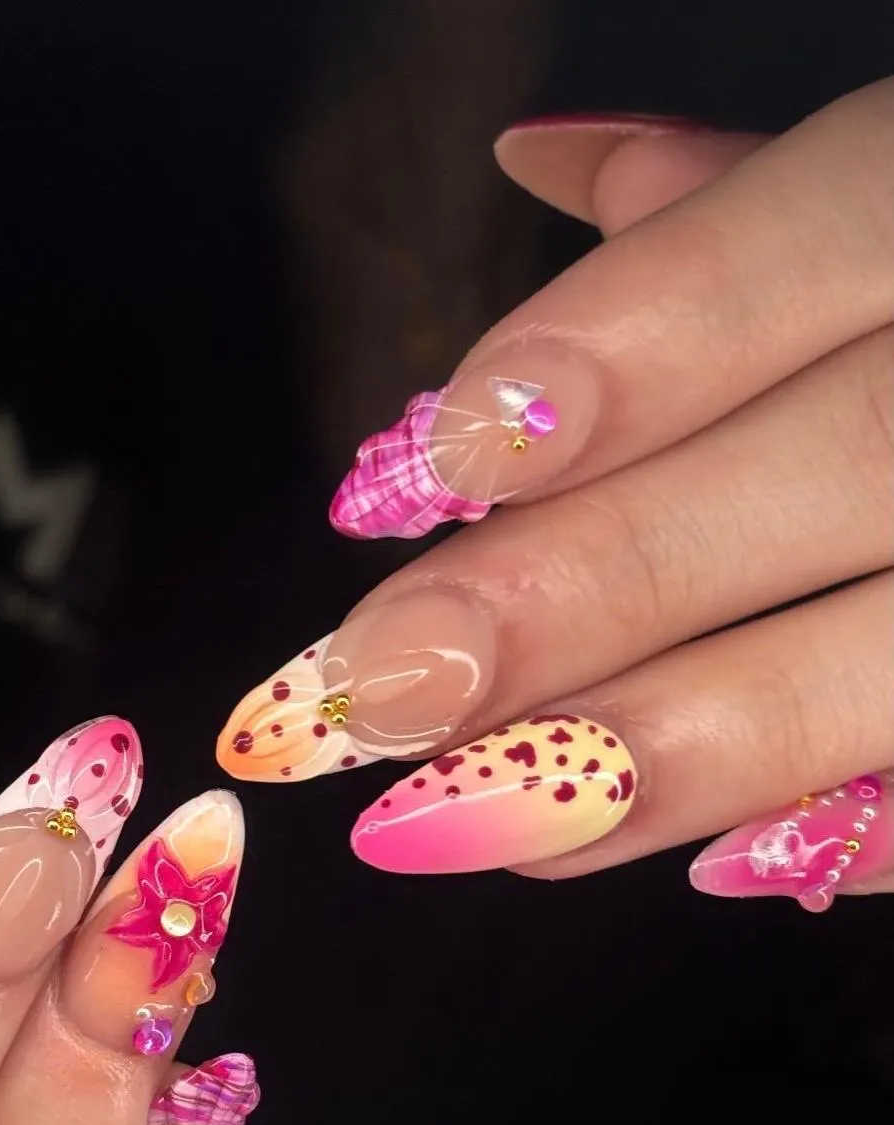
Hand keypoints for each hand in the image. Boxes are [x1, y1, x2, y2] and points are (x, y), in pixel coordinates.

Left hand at [217, 80, 893, 911]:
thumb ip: (746, 203)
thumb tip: (542, 161)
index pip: (819, 234)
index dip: (631, 347)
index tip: (437, 462)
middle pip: (842, 467)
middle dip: (588, 589)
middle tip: (376, 691)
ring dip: (680, 748)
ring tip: (464, 817)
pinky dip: (863, 835)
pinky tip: (705, 865)